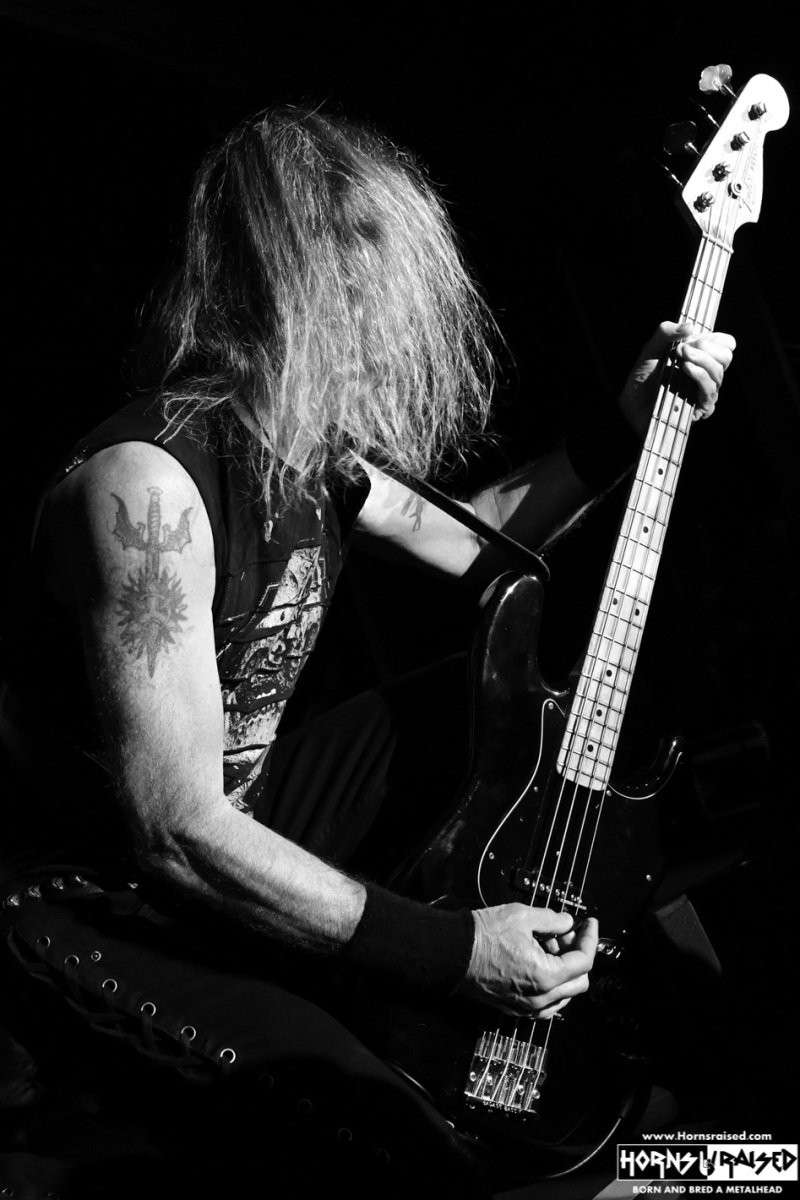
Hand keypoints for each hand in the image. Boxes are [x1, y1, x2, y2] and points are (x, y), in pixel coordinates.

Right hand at [456, 904, 598, 1018]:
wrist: (453, 953)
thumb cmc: (483, 937)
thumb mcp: (522, 916)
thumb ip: (552, 919)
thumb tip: (566, 922)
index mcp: (546, 976)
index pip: (584, 961)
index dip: (590, 938)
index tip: (589, 924)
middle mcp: (540, 998)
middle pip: (579, 981)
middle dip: (578, 954)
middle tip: (566, 933)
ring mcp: (527, 1006)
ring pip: (564, 995)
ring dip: (564, 970)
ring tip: (548, 945)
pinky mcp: (515, 1007)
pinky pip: (546, 1002)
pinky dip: (550, 984)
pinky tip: (539, 962)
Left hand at [619, 321, 735, 436]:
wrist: (632, 401)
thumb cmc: (644, 376)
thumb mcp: (652, 349)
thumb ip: (665, 332)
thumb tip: (689, 326)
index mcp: (702, 358)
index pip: (726, 344)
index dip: (713, 338)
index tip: (691, 338)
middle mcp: (708, 375)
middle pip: (726, 357)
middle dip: (707, 347)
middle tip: (683, 348)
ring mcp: (705, 392)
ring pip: (718, 372)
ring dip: (701, 359)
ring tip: (681, 355)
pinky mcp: (701, 409)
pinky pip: (709, 390)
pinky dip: (699, 375)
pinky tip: (686, 368)